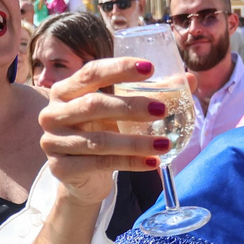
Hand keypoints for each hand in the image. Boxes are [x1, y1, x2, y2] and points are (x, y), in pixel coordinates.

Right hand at [37, 57, 184, 206]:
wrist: (81, 176)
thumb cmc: (102, 132)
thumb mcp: (120, 111)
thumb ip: (151, 93)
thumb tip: (190, 78)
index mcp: (65, 90)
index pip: (92, 72)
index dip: (120, 68)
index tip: (150, 68)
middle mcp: (53, 113)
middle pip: (94, 104)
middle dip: (132, 106)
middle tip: (163, 110)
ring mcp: (54, 142)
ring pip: (99, 140)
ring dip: (136, 142)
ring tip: (165, 144)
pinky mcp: (60, 168)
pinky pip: (100, 164)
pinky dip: (130, 163)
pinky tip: (153, 162)